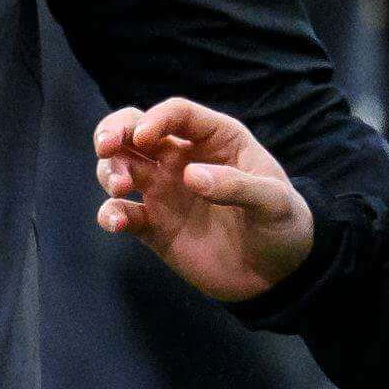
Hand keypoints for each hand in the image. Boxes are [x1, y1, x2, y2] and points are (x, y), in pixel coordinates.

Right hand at [92, 99, 314, 302]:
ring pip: (121, 167)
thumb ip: (237, 186)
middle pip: (135, 129)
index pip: (177, 114)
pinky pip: (121, 212)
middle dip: (114, 130)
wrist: (276, 274)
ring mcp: (164, 191)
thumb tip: (190, 176)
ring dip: (109, 171)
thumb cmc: (282, 224)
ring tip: (120, 188)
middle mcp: (183, 159)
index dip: (157, 119)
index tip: (146, 139)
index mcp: (216, 139)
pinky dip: (110, 214)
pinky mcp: (153, 226)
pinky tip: (116, 223)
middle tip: (107, 145)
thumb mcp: (274, 202)